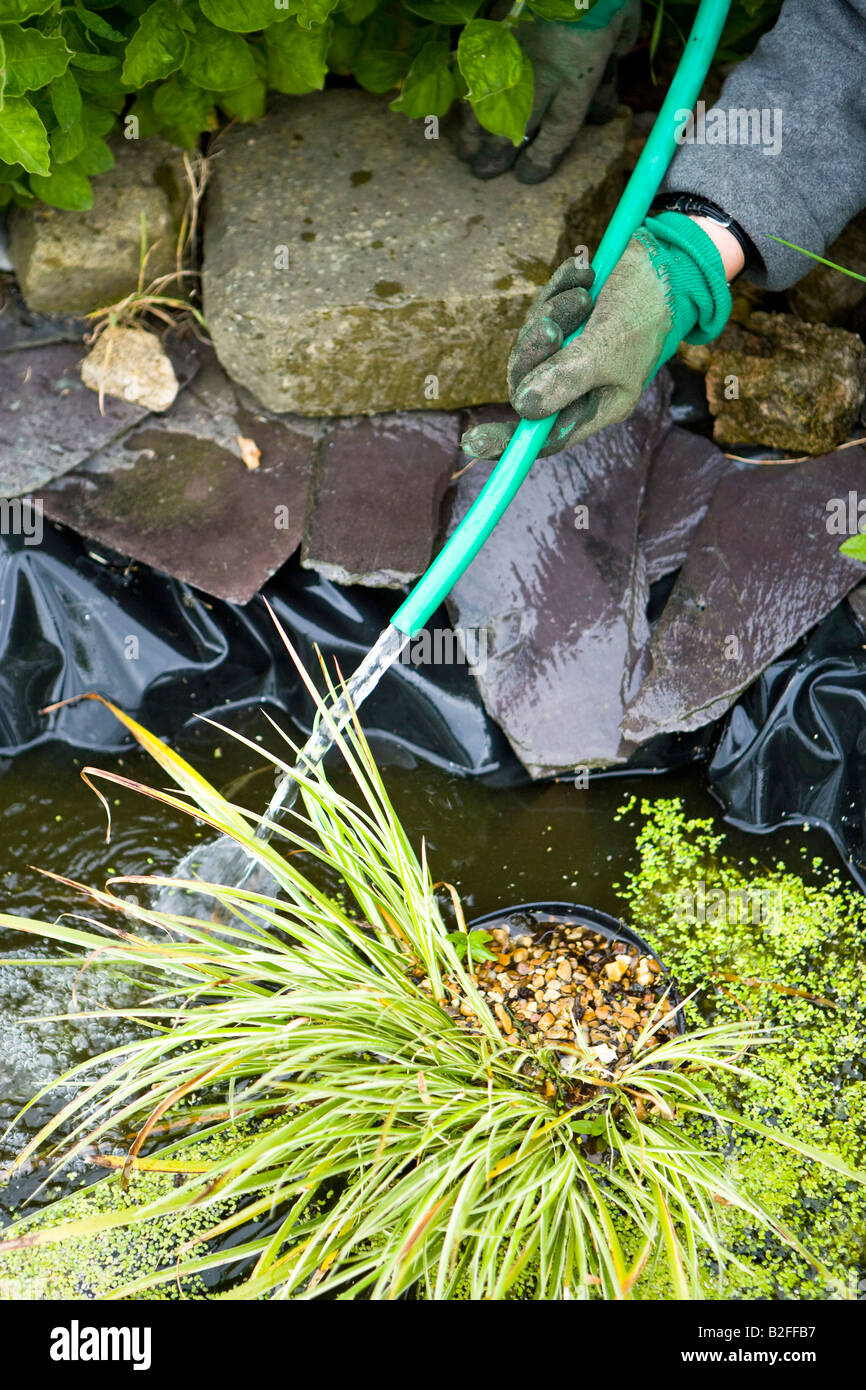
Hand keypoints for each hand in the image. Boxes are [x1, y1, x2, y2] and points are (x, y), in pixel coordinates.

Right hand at [457, 0, 640, 183]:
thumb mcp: (623, 24)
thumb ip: (611, 63)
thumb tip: (601, 91)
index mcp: (577, 73)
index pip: (558, 129)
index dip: (542, 157)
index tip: (527, 176)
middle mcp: (542, 71)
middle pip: (516, 124)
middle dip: (499, 152)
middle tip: (484, 173)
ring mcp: (514, 50)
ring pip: (488, 100)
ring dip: (476, 130)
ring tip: (466, 152)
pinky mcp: (495, 29)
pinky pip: (476, 71)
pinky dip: (468, 94)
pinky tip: (461, 112)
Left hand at [461, 214, 731, 457]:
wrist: (668, 258)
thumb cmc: (645, 311)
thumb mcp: (607, 350)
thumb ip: (566, 379)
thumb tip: (522, 408)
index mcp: (597, 404)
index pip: (545, 435)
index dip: (509, 442)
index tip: (472, 441)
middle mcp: (581, 383)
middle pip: (530, 382)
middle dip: (535, 349)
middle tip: (551, 324)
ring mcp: (572, 349)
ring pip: (532, 340)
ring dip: (553, 309)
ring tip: (584, 292)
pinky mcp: (566, 317)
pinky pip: (543, 307)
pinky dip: (560, 287)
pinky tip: (584, 273)